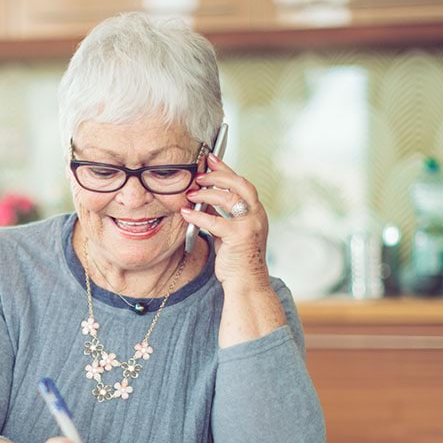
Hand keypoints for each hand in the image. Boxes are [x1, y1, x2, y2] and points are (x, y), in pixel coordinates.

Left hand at [181, 152, 270, 290]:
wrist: (247, 284)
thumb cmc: (237, 259)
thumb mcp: (228, 232)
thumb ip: (220, 215)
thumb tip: (203, 199)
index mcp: (256, 212)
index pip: (242, 184)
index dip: (226, 169)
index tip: (211, 158)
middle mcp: (257, 215)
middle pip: (240, 184)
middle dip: (218, 176)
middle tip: (199, 175)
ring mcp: (250, 225)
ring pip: (229, 198)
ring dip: (207, 193)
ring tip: (191, 193)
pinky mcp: (240, 237)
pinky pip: (215, 220)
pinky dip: (198, 215)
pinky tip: (186, 212)